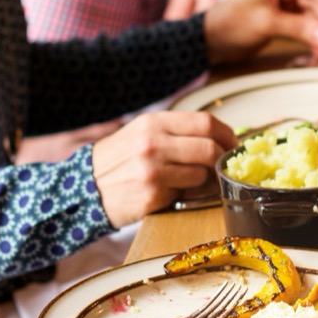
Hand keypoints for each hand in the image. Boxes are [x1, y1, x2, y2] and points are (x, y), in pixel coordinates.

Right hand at [92, 111, 236, 225]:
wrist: (85, 189)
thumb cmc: (119, 161)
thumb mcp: (142, 133)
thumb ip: (176, 131)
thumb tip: (219, 135)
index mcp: (154, 122)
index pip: (205, 122)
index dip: (226, 135)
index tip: (233, 144)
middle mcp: (153, 143)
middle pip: (209, 149)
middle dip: (222, 160)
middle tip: (224, 167)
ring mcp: (153, 170)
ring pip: (201, 174)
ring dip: (203, 180)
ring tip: (189, 181)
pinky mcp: (153, 195)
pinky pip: (186, 194)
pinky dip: (185, 194)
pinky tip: (170, 192)